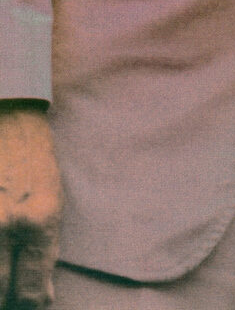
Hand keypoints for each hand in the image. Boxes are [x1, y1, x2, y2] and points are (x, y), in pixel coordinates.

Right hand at [0, 103, 61, 308]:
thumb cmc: (33, 160)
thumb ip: (46, 252)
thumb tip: (41, 301)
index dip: (29, 303)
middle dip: (4, 300)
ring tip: (5, 266)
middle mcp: (3, 225)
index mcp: (38, 222)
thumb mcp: (53, 201)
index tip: (27, 299)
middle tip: (9, 285)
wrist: (6, 120)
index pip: (31, 293)